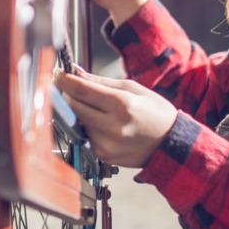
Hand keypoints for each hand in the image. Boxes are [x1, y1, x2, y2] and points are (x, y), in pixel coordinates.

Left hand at [55, 68, 177, 167]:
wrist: (170, 144)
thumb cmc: (155, 113)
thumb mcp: (132, 88)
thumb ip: (100, 81)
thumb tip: (76, 73)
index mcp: (122, 105)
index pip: (81, 90)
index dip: (64, 80)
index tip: (57, 73)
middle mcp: (112, 127)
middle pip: (73, 106)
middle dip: (67, 94)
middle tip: (69, 86)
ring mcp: (106, 144)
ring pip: (77, 121)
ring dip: (79, 111)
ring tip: (97, 107)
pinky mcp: (103, 155)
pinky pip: (85, 135)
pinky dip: (88, 126)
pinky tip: (104, 123)